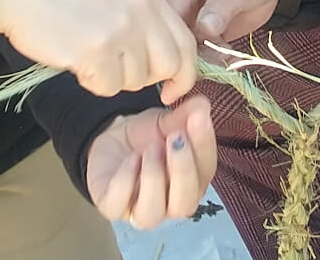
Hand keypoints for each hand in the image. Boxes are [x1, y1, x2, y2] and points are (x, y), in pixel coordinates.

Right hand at [0, 0, 198, 102]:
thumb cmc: (66, 0)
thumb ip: (147, 24)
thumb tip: (169, 67)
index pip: (186, 43)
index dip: (184, 73)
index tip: (171, 89)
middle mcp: (141, 10)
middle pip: (169, 66)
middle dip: (148, 80)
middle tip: (120, 73)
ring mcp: (120, 30)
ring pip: (137, 81)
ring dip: (114, 80)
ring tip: (91, 57)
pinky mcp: (96, 50)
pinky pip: (109, 87)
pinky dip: (93, 83)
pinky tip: (78, 62)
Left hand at [86, 97, 218, 229]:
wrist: (112, 138)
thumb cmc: (146, 136)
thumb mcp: (167, 122)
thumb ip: (186, 116)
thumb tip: (203, 105)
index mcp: (192, 182)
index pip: (206, 172)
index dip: (204, 144)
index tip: (200, 117)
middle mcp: (170, 203)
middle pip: (184, 204)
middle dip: (182, 170)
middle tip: (176, 137)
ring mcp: (140, 210)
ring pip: (151, 213)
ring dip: (153, 178)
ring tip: (151, 148)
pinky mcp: (112, 207)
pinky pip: (118, 205)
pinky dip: (125, 180)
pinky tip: (131, 158)